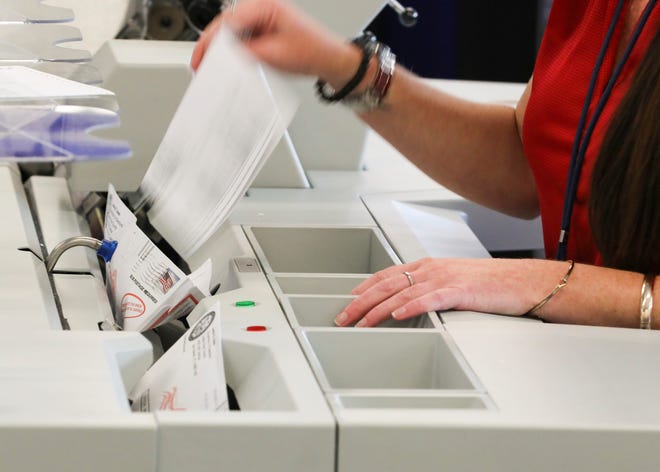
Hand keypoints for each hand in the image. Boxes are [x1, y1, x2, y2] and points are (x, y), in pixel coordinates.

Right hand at [190, 0, 360, 87]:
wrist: (330, 59)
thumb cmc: (312, 52)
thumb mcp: (274, 55)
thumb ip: (245, 53)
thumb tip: (223, 57)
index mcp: (265, 6)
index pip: (227, 21)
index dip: (210, 42)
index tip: (201, 59)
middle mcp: (262, 7)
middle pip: (226, 25)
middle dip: (212, 46)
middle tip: (200, 65)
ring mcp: (263, 17)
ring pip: (232, 32)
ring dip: (222, 50)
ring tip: (212, 67)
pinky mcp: (265, 28)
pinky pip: (242, 37)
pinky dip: (234, 51)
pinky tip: (229, 64)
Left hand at [334, 258, 569, 326]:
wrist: (522, 281)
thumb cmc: (490, 283)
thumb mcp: (452, 281)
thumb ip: (429, 288)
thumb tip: (406, 303)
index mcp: (428, 266)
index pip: (387, 275)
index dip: (364, 288)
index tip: (348, 300)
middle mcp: (431, 269)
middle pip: (387, 284)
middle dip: (361, 302)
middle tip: (343, 317)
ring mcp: (445, 278)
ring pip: (402, 292)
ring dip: (377, 309)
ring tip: (361, 322)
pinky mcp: (460, 291)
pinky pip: (429, 299)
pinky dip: (410, 306)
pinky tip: (396, 315)